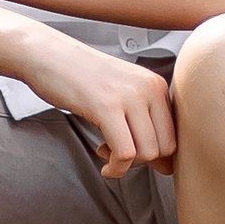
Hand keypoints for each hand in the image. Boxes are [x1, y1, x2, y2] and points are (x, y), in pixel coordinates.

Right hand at [18, 36, 177, 178]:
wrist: (48, 55)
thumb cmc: (80, 77)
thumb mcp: (122, 95)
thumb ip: (145, 123)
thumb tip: (166, 166)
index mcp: (156, 85)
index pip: (175, 136)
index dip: (155, 155)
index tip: (134, 154)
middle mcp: (149, 88)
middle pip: (165, 147)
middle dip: (142, 162)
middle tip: (118, 154)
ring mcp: (129, 96)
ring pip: (146, 153)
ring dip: (127, 165)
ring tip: (107, 153)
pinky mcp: (106, 107)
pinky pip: (125, 153)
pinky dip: (116, 168)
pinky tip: (104, 165)